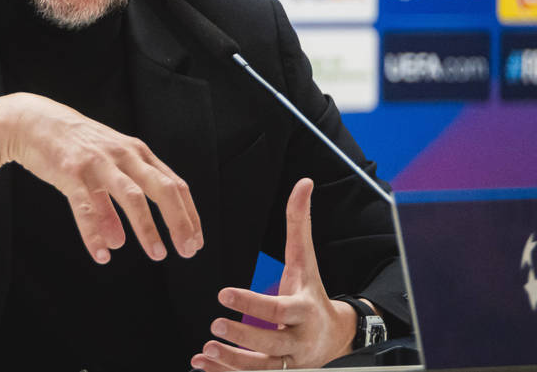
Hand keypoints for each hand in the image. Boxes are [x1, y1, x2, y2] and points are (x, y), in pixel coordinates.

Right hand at [0, 92, 202, 263]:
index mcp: (137, 153)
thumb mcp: (100, 170)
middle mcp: (123, 155)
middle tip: (188, 251)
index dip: (188, 214)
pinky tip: (102, 255)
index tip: (195, 242)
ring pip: (131, 196)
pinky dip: (95, 233)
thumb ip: (110, 206)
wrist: (33, 121)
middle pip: (162, 188)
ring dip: (147, 227)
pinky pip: (87, 206)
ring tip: (157, 255)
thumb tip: (117, 243)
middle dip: (179, 221)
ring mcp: (98, 162)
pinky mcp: (71, 171)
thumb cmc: (73, 146)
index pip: (174, 184)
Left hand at [190, 178, 355, 369]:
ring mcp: (289, 362)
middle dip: (243, 337)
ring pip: (261, 369)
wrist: (335, 336)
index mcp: (304, 311)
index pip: (278, 310)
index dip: (252, 304)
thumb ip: (299, 224)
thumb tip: (302, 183)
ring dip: (232, 363)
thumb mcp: (305, 261)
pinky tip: (201, 364)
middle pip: (271, 345)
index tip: (224, 294)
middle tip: (214, 323)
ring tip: (206, 350)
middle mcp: (298, 340)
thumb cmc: (312, 293)